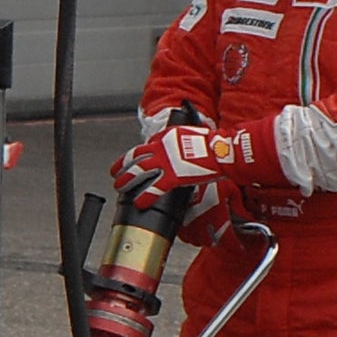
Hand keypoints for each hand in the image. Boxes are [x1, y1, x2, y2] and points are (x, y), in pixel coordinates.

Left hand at [114, 117, 266, 206]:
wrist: (222, 151)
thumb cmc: (212, 144)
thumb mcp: (190, 134)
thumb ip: (177, 140)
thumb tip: (175, 143)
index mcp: (165, 137)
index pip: (145, 146)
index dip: (136, 155)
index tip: (131, 161)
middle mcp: (161, 148)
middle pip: (134, 158)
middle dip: (121, 166)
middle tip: (114, 173)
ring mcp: (165, 163)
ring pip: (138, 172)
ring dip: (126, 181)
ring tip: (119, 187)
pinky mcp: (173, 177)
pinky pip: (154, 189)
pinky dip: (144, 197)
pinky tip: (138, 203)